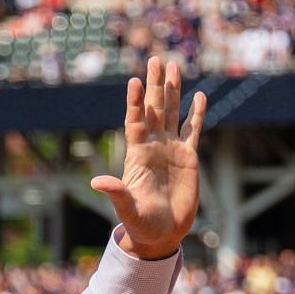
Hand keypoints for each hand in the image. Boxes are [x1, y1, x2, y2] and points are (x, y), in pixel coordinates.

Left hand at [90, 58, 206, 259]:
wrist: (162, 234)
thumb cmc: (141, 224)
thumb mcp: (127, 209)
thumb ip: (116, 194)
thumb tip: (96, 182)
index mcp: (137, 155)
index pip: (136, 122)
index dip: (136, 102)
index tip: (134, 81)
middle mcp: (153, 147)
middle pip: (154, 110)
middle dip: (155, 85)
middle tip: (155, 59)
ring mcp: (171, 149)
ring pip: (172, 113)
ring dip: (173, 91)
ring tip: (173, 66)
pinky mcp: (188, 157)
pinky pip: (193, 130)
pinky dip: (196, 113)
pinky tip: (198, 96)